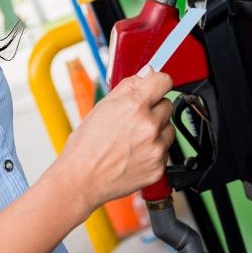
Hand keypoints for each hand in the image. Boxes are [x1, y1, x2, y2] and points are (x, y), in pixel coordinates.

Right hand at [52, 67, 174, 212]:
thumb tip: (147, 73)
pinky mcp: (159, 167)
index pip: (164, 81)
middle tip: (134, 119)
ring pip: (168, 128)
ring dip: (156, 130)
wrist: (82, 179)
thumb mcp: (103, 106)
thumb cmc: (87, 145)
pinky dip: (154, 150)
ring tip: (133, 139)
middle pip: (167, 104)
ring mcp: (156, 148)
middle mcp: (149, 125)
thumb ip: (129, 86)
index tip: (156, 87)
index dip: (158, 82)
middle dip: (154, 109)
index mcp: (134, 105)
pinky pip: (165, 151)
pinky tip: (135, 153)